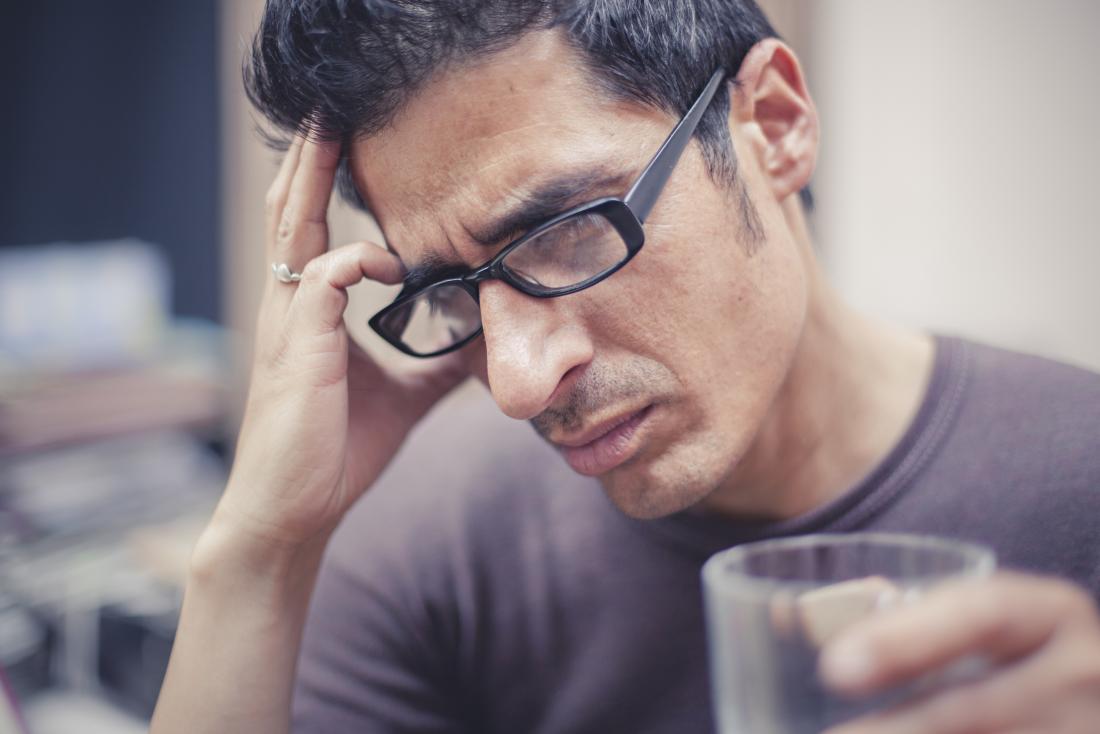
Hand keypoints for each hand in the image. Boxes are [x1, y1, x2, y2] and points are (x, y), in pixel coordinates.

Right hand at [213, 133, 469, 551]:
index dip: (325, 183)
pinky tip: (393, 266)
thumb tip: (487, 342)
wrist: (295, 511)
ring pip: (295, 230)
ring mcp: (290, 325)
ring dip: (316, 178)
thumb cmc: (338, 453)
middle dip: (311, 158)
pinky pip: (324, 280)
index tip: (355, 146)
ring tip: (335, 131)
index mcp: (310, 314)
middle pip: (292, 211)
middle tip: (332, 109)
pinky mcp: (300, 348)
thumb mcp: (405, 398)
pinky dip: (358, 260)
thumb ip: (438, 363)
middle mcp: (292, 308)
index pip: (311, 229)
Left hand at [820, 572, 1099, 733]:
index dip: (906, 640)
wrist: (1079, 704)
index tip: (835, 667)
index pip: (982, 613)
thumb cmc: (1013, 657)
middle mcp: (1082, 675)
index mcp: (1051, 615)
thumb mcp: (985, 624)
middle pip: (975, 709)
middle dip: (895, 729)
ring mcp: (1084, 731)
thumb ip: (912, 614)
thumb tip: (801, 615)